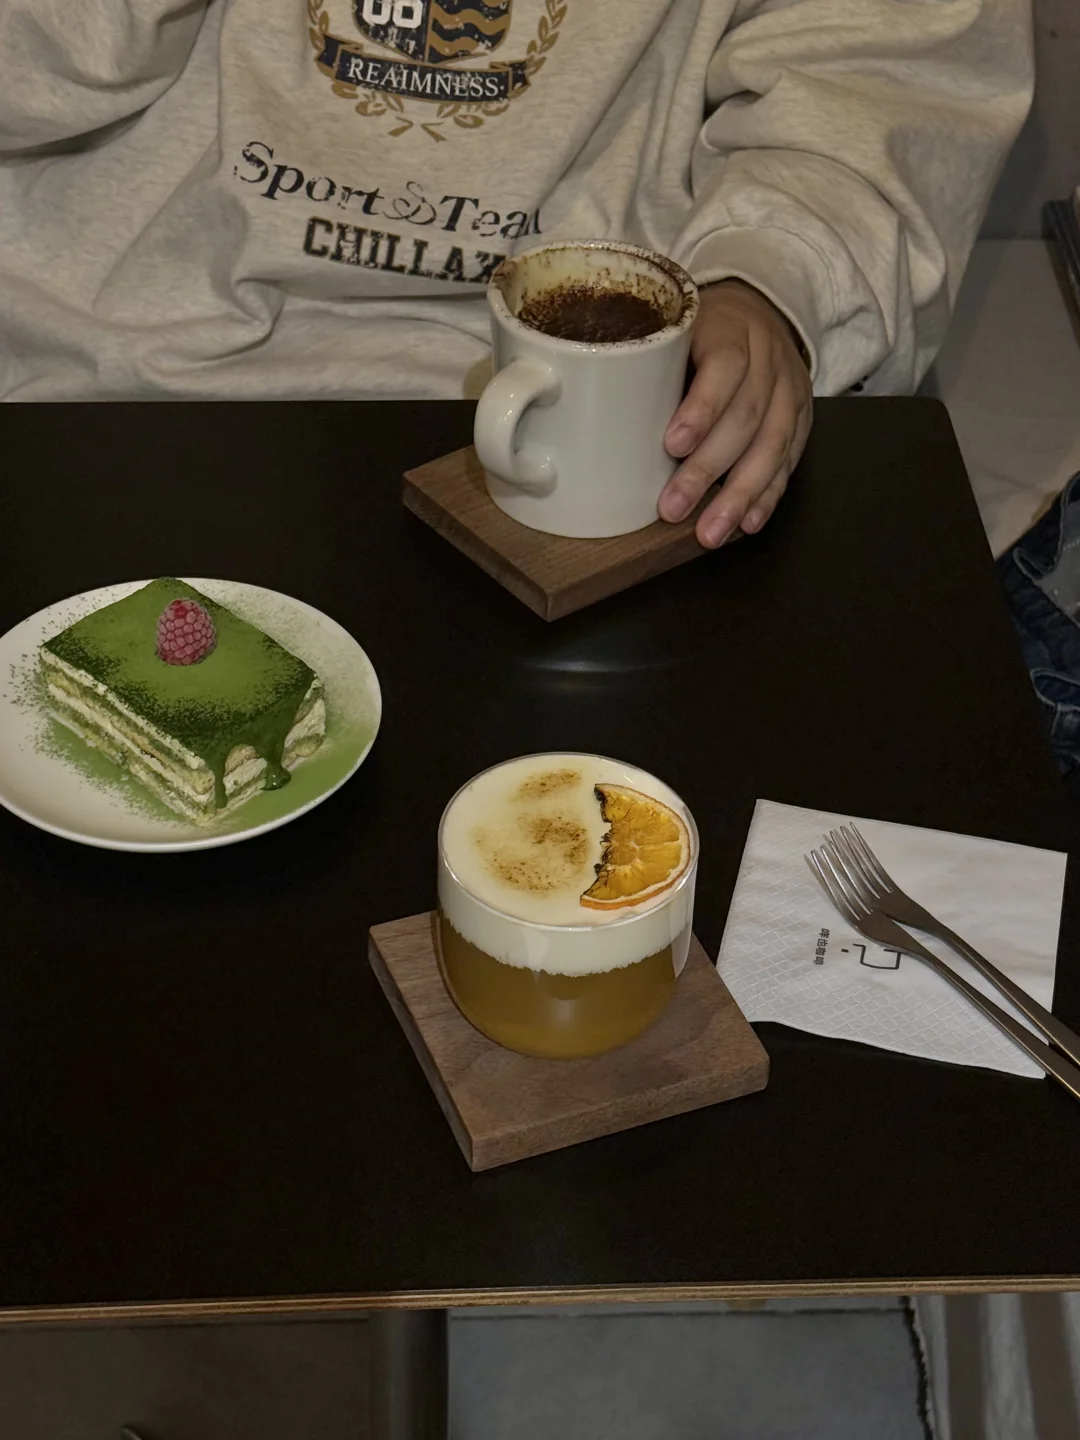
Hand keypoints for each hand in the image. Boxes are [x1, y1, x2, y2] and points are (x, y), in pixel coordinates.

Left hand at [659, 279, 812, 547]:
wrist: (756, 310)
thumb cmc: (698, 330)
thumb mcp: (672, 329)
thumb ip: (647, 362)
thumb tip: (597, 418)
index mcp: (731, 328)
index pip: (724, 366)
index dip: (701, 409)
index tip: (672, 445)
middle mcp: (768, 357)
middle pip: (746, 417)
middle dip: (708, 469)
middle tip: (674, 508)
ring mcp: (789, 388)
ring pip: (773, 445)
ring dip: (740, 495)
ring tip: (710, 532)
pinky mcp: (801, 417)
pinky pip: (789, 460)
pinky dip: (768, 495)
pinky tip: (748, 522)